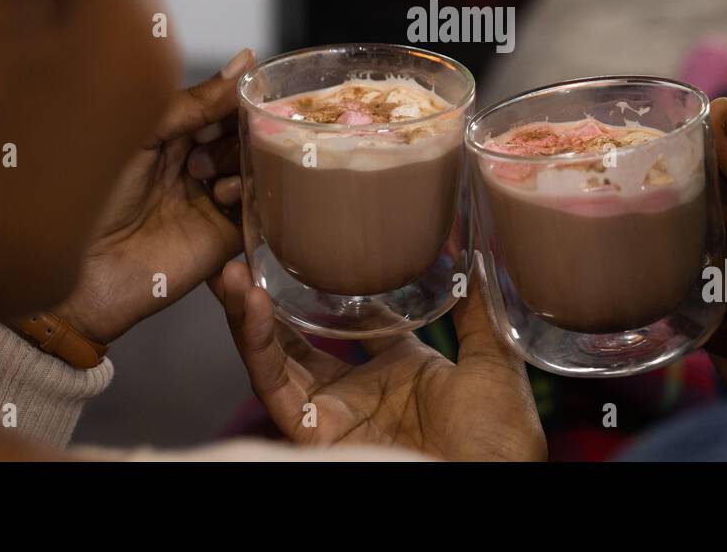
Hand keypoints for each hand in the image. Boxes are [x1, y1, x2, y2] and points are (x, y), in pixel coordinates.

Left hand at [51, 49, 254, 344]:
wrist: (75, 272)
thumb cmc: (90, 198)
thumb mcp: (140, 134)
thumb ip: (195, 102)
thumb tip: (245, 62)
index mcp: (172, 134)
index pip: (223, 105)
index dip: (238, 98)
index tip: (250, 93)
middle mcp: (195, 163)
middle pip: (245, 135)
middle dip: (240, 132)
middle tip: (213, 144)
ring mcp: (211, 199)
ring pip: (256, 168)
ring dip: (244, 163)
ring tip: (212, 176)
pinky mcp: (225, 237)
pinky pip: (258, 210)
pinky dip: (252, 197)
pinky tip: (225, 194)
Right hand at [212, 257, 545, 461]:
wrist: (487, 483)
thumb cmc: (496, 443)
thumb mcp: (492, 363)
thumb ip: (478, 312)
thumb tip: (475, 256)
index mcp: (400, 371)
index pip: (352, 320)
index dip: (328, 285)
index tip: (309, 242)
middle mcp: (357, 391)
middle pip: (297, 336)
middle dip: (267, 296)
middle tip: (245, 249)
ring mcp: (331, 413)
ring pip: (272, 357)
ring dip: (246, 312)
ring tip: (230, 269)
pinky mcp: (311, 434)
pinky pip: (273, 385)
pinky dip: (257, 343)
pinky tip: (251, 303)